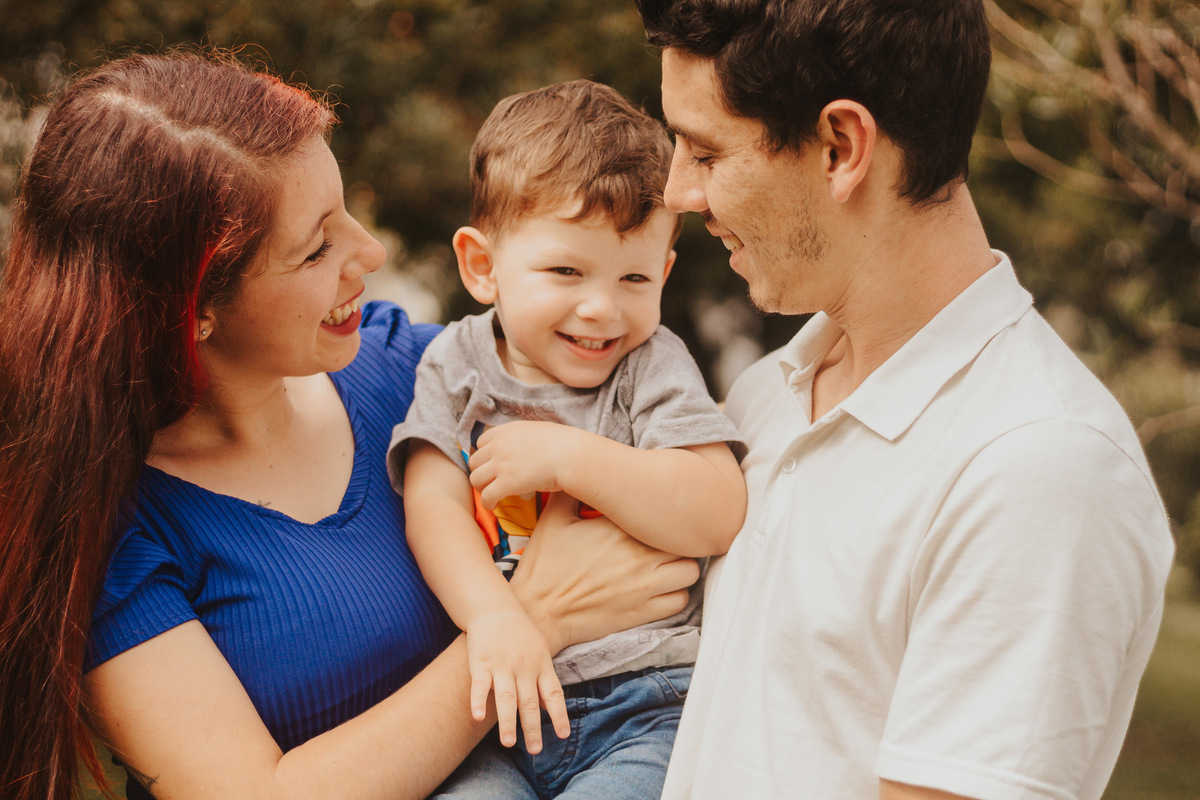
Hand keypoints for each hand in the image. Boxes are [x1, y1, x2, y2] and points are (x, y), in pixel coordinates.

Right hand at [465, 611, 568, 753]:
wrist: (496, 609)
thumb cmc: (521, 636)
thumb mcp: (540, 652)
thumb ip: (544, 679)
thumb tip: (551, 708)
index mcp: (541, 665)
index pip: (553, 694)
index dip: (558, 715)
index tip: (562, 735)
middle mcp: (523, 667)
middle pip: (529, 701)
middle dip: (532, 727)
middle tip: (535, 750)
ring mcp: (501, 665)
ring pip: (506, 697)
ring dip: (508, 721)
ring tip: (509, 743)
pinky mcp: (480, 663)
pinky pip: (479, 685)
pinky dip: (477, 701)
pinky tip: (477, 718)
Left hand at [468, 421, 581, 508]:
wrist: (571, 455)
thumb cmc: (563, 443)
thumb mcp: (538, 430)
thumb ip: (523, 436)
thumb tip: (523, 444)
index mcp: (506, 431)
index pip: (480, 442)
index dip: (484, 455)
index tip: (491, 464)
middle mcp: (499, 446)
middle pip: (474, 461)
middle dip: (480, 472)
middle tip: (490, 481)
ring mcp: (501, 464)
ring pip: (475, 479)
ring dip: (482, 488)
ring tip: (491, 494)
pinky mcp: (507, 483)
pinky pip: (487, 496)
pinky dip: (487, 503)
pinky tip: (493, 506)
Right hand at [511, 492, 699, 653]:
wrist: (538, 613)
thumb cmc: (544, 567)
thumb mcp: (553, 519)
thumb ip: (572, 492)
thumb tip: (580, 470)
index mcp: (619, 527)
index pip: (663, 513)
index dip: (664, 514)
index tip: (657, 517)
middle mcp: (638, 555)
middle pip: (684, 541)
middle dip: (677, 539)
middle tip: (664, 540)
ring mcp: (644, 586)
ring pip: (690, 571)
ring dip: (681, 567)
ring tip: (667, 564)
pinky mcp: (643, 612)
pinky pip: (681, 600)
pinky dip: (676, 594)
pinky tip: (661, 589)